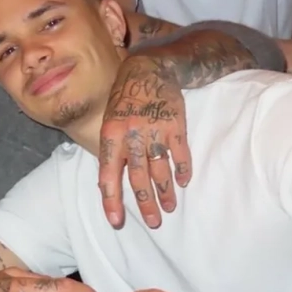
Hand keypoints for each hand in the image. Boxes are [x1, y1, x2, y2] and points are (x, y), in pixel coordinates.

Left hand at [98, 56, 189, 228]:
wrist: (148, 69)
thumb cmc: (124, 99)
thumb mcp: (109, 121)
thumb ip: (111, 149)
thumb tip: (109, 182)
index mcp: (110, 136)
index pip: (108, 175)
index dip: (111, 200)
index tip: (116, 221)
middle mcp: (131, 136)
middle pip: (138, 178)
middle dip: (145, 203)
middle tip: (153, 222)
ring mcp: (154, 131)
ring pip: (160, 169)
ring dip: (165, 191)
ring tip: (169, 207)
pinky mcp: (175, 125)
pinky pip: (180, 154)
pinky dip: (182, 170)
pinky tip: (183, 182)